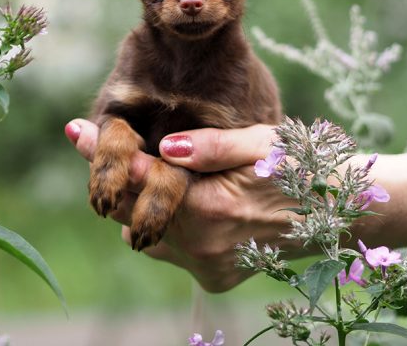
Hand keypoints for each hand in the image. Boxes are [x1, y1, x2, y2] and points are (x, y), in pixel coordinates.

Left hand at [65, 119, 299, 291]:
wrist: (332, 215)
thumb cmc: (298, 168)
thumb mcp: (260, 144)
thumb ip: (210, 148)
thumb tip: (165, 148)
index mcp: (210, 207)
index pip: (140, 177)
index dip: (104, 152)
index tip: (75, 129)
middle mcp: (202, 244)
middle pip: (130, 211)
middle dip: (114, 180)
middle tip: (99, 145)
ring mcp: (205, 266)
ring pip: (145, 233)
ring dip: (143, 206)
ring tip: (159, 177)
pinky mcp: (211, 278)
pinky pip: (171, 249)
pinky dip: (169, 227)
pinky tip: (190, 205)